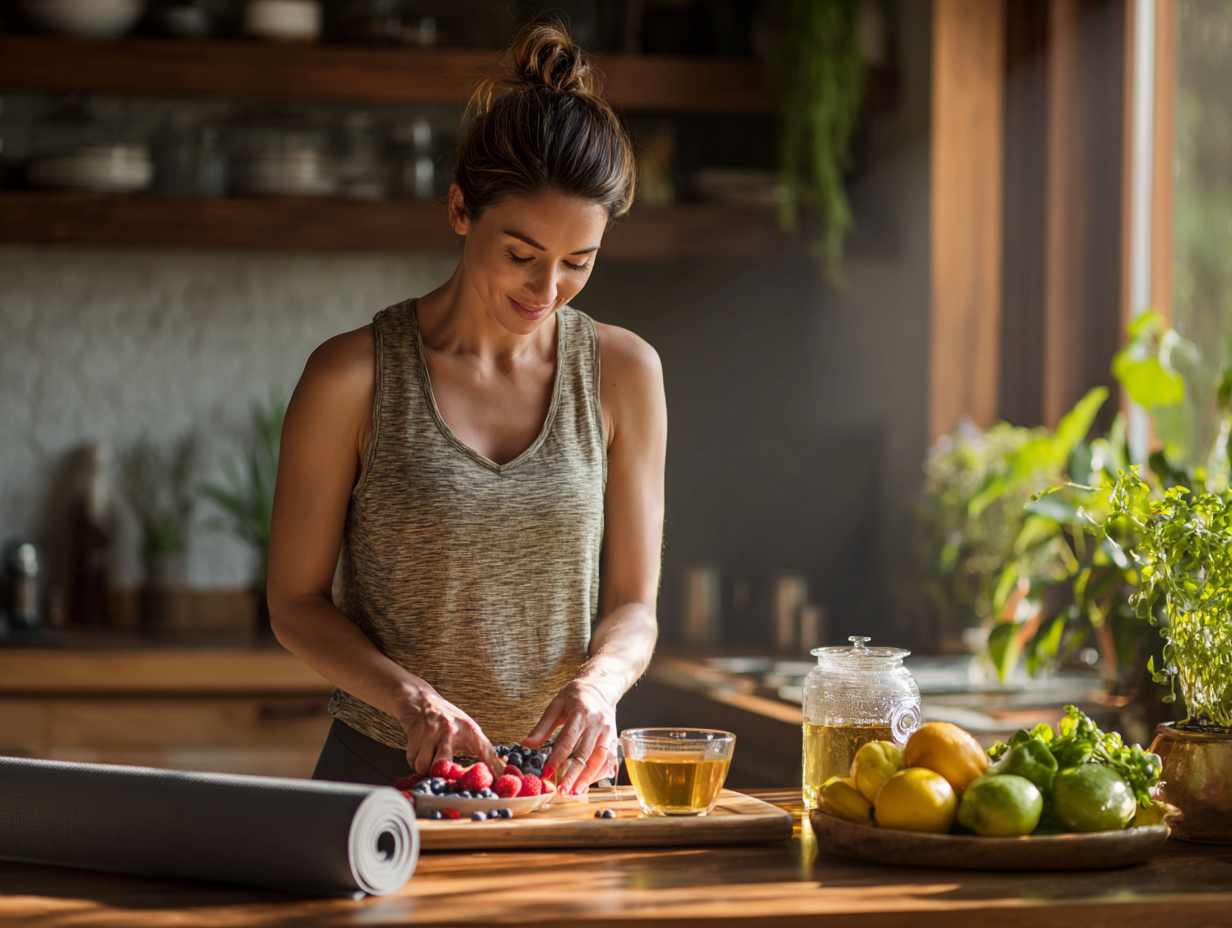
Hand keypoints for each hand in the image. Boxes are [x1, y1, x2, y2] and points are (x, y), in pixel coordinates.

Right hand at [395, 687, 497, 774]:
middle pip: (445, 766)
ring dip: (424, 768)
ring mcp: (432, 732)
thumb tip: (498, 766)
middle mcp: (452, 731)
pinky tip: (419, 751)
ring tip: (428, 759)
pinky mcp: (416, 734)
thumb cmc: (444, 715)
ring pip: (425, 767)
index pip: (487, 752)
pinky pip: (413, 760)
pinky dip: (414, 761)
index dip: (494, 769)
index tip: (500, 784)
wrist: (418, 697)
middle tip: (442, 777)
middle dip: (441, 776)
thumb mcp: (464, 726)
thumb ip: (477, 746)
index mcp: (470, 730)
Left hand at [523, 679, 617, 794]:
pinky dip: (600, 773)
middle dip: (573, 775)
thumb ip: (542, 727)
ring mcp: (609, 732)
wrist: (602, 686)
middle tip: (562, 791)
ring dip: (588, 778)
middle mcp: (598, 724)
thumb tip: (525, 744)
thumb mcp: (556, 705)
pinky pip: (609, 760)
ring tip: (575, 792)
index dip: (557, 759)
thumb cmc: (576, 695)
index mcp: (581, 713)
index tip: (546, 774)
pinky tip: (590, 784)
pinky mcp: (614, 739)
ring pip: (600, 759)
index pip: (568, 740)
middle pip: (585, 753)